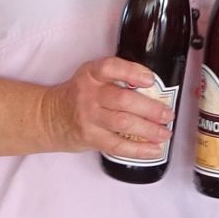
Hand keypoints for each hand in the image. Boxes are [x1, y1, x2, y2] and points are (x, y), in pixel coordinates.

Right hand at [41, 57, 173, 161]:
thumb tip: (156, 89)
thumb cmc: (80, 94)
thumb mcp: (92, 77)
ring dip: (149, 129)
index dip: (132, 72)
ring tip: (165, 133)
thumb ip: (117, 78)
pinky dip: (138, 149)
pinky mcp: (90, 137)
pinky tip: (154, 149)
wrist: (50, 117)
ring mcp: (89, 117)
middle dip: (150, 108)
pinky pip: (117, 145)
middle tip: (168, 114)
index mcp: (91, 73)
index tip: (151, 79)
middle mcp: (89, 94)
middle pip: (123, 100)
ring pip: (123, 123)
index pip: (110, 68)